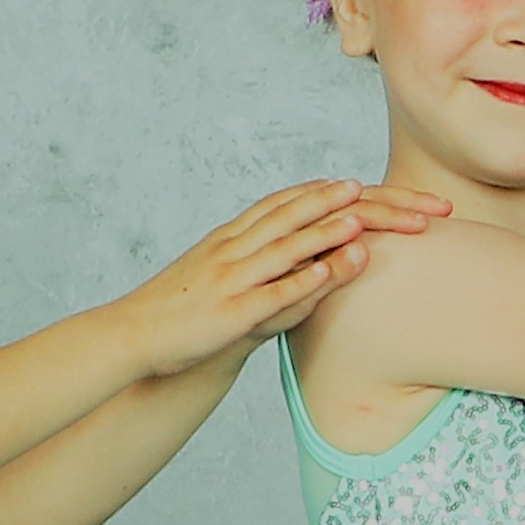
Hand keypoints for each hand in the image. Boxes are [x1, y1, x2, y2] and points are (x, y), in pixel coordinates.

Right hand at [117, 181, 448, 370]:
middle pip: (294, 215)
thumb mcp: (234, 281)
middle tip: (388, 195)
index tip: (370, 185)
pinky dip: (302, 281)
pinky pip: (271, 293)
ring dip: (323, 232)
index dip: (330, 194)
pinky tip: (332, 272)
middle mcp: (234, 248)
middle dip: (344, 204)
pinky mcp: (231, 312)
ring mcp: (231, 277)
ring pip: (283, 248)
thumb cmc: (194, 315)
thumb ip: (271, 267)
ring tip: (362, 220)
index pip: (288, 204)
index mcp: (234, 236)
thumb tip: (314, 260)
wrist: (137, 339)